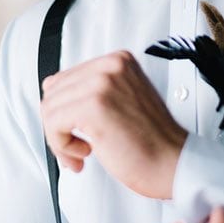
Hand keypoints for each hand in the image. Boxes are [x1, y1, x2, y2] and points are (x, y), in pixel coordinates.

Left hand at [41, 51, 186, 197]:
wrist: (173, 162)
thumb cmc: (151, 140)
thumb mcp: (123, 99)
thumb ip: (94, 89)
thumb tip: (52, 90)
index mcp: (119, 60)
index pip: (65, 78)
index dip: (66, 111)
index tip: (79, 131)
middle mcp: (111, 65)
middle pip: (54, 92)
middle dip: (59, 125)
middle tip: (78, 147)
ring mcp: (102, 83)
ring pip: (49, 108)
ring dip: (60, 139)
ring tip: (82, 152)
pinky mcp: (94, 105)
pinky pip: (53, 122)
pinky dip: (61, 145)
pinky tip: (85, 153)